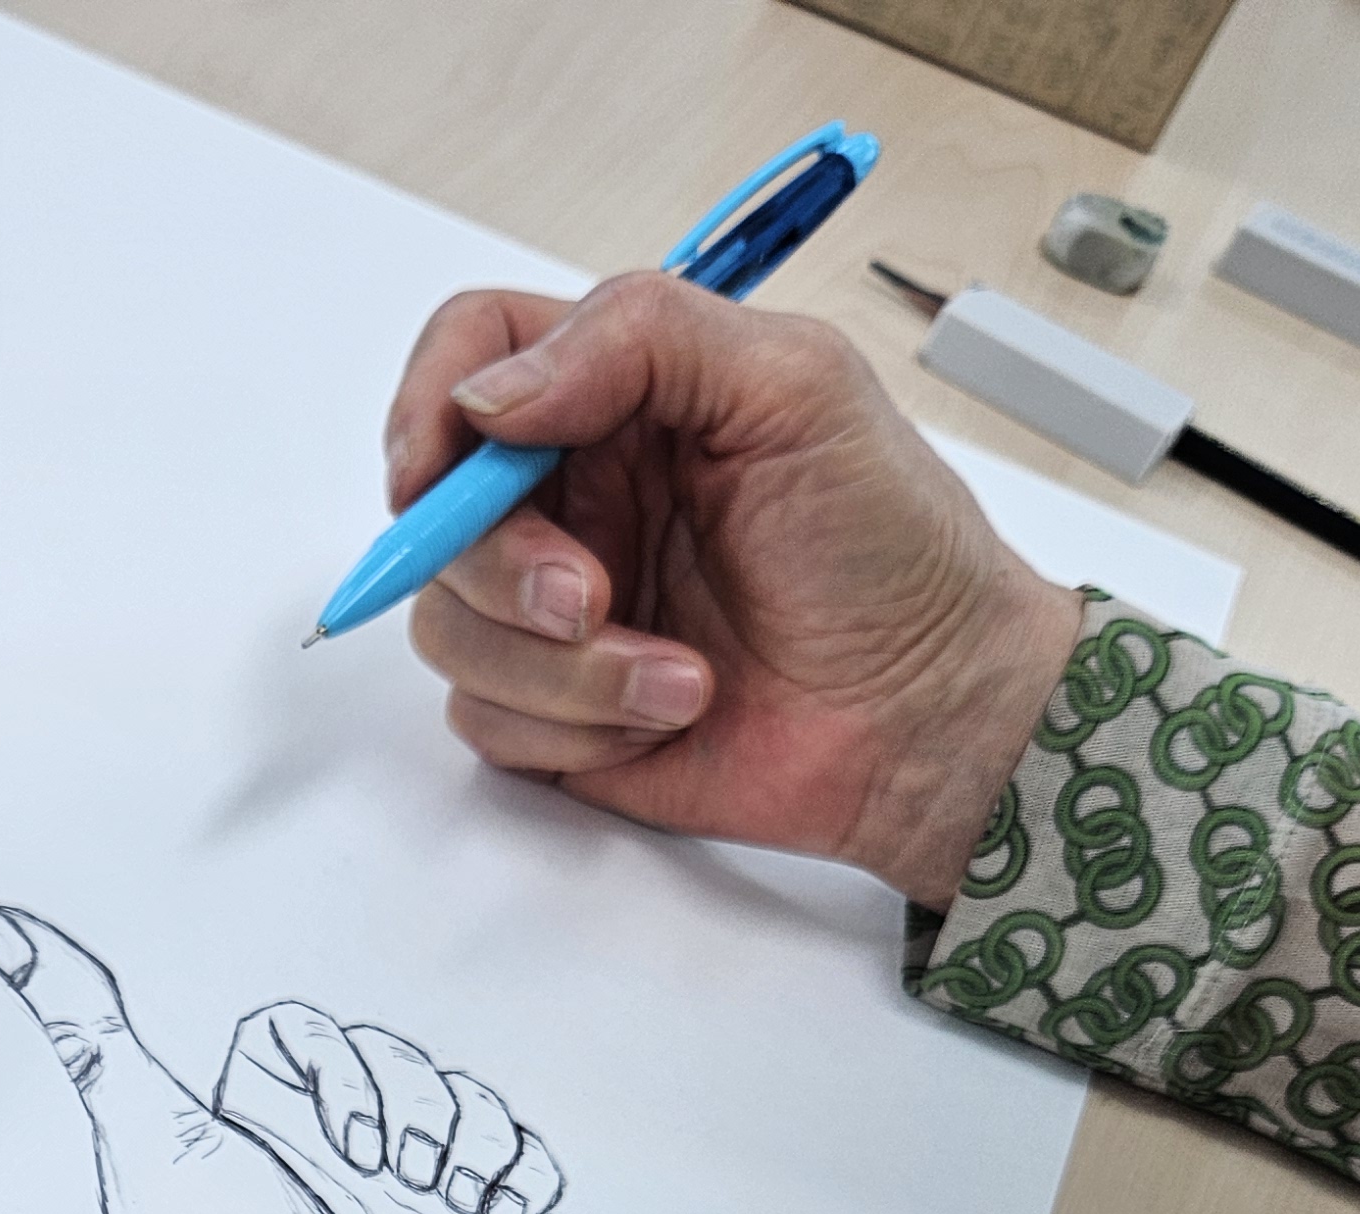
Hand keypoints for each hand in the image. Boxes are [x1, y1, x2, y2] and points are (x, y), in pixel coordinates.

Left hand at [0, 906, 564, 1213]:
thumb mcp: (149, 1148)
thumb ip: (85, 1031)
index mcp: (250, 1134)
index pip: (302, 1029)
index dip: (333, 1059)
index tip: (330, 1134)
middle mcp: (327, 1161)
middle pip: (394, 1050)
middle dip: (408, 1100)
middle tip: (383, 1184)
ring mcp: (409, 1200)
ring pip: (466, 1095)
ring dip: (465, 1141)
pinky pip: (525, 1155)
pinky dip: (519, 1178)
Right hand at [385, 269, 1079, 907]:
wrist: (928, 717)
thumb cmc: (891, 551)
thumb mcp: (796, 387)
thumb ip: (641, 337)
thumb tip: (490, 392)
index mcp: (621, 397)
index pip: (471, 354)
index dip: (430, 403)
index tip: (439, 465)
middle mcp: (576, 495)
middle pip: (438, 510)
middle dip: (505, 568)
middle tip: (596, 596)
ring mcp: (558, 608)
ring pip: (450, 626)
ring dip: (561, 667)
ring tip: (679, 678)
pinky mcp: (556, 711)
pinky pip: (484, 718)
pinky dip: (571, 729)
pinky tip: (665, 717)